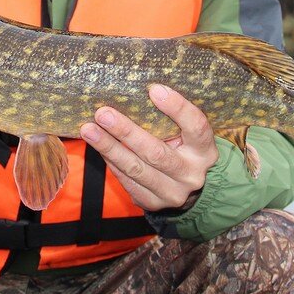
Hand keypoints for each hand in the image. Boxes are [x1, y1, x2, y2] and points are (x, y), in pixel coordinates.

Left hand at [79, 84, 218, 210]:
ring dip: (108, 147)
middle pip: (156, 152)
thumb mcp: (185, 135)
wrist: (185, 189)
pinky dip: (110, 160)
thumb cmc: (181, 149)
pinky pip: (126, 180)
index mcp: (204, 151)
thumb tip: (133, 92)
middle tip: (103, 114)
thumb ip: (168, 120)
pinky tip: (98, 145)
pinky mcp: (152, 203)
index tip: (154, 89)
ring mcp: (172, 193)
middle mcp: (191, 175)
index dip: (177, 108)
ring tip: (89, 130)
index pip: (196, 127)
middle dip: (126, 131)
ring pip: (135, 169)